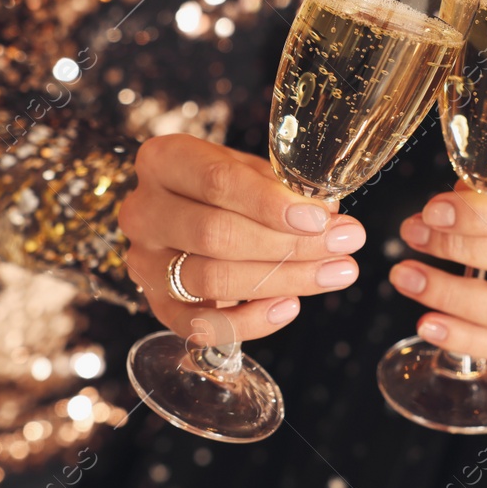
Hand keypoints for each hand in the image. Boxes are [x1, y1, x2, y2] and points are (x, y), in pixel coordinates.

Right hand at [119, 134, 365, 345]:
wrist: (180, 213)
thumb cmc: (223, 187)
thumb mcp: (249, 170)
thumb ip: (283, 188)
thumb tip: (329, 214)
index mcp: (164, 160)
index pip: (217, 181)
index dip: (271, 203)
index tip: (320, 219)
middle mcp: (143, 210)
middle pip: (215, 234)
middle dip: (287, 244)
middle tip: (343, 245)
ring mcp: (144, 262)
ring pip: (211, 279)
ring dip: (281, 280)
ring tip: (334, 273)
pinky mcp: (155, 305)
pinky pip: (200, 326)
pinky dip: (249, 322)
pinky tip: (290, 306)